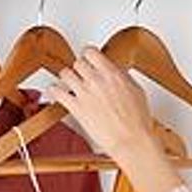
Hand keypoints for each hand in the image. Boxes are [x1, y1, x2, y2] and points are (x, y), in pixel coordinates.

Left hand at [45, 48, 159, 165]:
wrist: (130, 139)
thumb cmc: (137, 120)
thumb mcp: (136, 90)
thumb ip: (122, 78)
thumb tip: (116, 72)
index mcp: (113, 74)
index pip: (91, 52)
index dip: (89, 55)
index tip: (89, 58)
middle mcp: (97, 80)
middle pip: (77, 62)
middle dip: (79, 68)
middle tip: (81, 73)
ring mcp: (84, 93)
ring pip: (65, 73)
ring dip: (67, 77)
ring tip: (69, 82)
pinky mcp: (75, 107)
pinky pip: (56, 92)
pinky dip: (54, 91)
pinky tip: (56, 92)